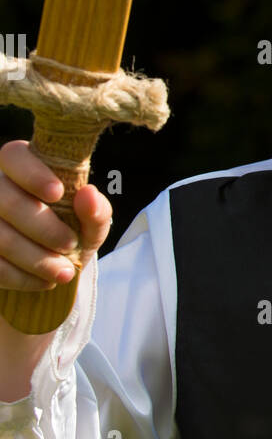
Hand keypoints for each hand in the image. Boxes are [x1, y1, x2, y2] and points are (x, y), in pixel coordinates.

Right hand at [0, 140, 112, 292]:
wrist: (52, 267)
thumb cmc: (70, 233)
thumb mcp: (90, 225)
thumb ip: (96, 211)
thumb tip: (89, 195)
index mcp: (22, 169)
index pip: (14, 156)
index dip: (32, 173)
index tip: (57, 192)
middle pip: (6, 200)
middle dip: (43, 228)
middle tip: (70, 244)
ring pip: (0, 236)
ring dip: (36, 258)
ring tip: (63, 272)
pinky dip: (22, 278)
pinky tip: (44, 281)